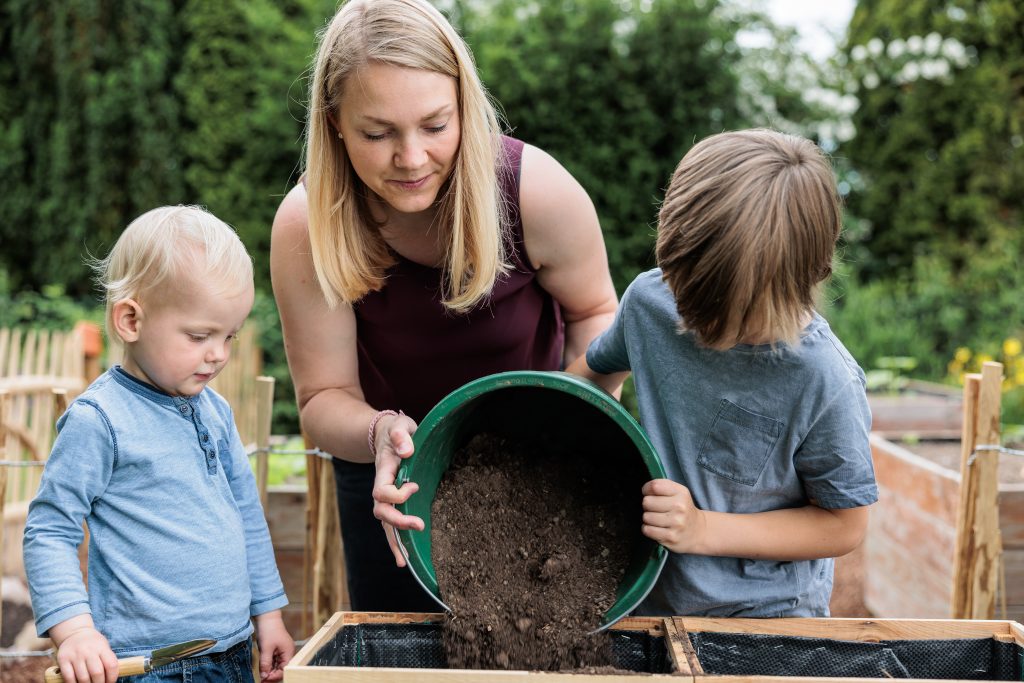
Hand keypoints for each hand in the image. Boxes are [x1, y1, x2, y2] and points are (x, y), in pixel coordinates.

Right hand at [51, 619, 117, 682]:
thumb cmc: (93, 644)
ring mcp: (75, 655)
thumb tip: (111, 678)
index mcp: (102, 647)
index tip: (110, 682)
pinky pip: (69, 677)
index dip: (112, 678)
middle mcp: (89, 651)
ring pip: (83, 678)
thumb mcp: (104, 647)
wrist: (75, 633)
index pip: (111, 665)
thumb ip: (108, 660)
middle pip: (97, 673)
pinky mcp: (63, 660)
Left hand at [254, 611, 293, 680]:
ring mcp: (282, 651)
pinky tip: (263, 668)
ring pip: (277, 666)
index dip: (274, 676)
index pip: (284, 670)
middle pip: (281, 669)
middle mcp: (287, 653)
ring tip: (261, 675)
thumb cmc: (269, 630)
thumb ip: (265, 664)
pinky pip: (274, 661)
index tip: (264, 679)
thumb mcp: (266, 649)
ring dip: (269, 671)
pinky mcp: (277, 650)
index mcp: (288, 652)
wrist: (267, 617)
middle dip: (272, 675)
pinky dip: (268, 665)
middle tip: (262, 679)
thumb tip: (264, 676)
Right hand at [370, 412, 424, 565]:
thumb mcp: (399, 426)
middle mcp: (381, 486)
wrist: (386, 434)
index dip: (397, 494)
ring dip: (395, 541)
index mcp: (383, 470)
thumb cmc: (396, 430)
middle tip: (420, 525)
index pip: (381, 491)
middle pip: (381, 512)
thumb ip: (401, 435)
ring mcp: (385, 496)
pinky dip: (395, 543)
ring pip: (384, 524)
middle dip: (398, 522)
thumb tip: (407, 451)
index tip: (415, 485)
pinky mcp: (392, 502)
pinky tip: (402, 559)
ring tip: (404, 561)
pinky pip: (390, 525)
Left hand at [641, 478, 706, 553]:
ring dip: (648, 519)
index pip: (654, 486)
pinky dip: (648, 529)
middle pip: (647, 502)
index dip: (647, 489)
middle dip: (648, 505)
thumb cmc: (683, 510)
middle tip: (656, 509)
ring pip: (646, 517)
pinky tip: (657, 528)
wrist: (698, 532)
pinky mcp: (671, 537)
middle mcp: (679, 507)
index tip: (650, 494)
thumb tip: (644, 490)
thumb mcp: (678, 492)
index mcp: (681, 493)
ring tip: (658, 520)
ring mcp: (676, 523)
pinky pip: (647, 530)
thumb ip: (661, 486)